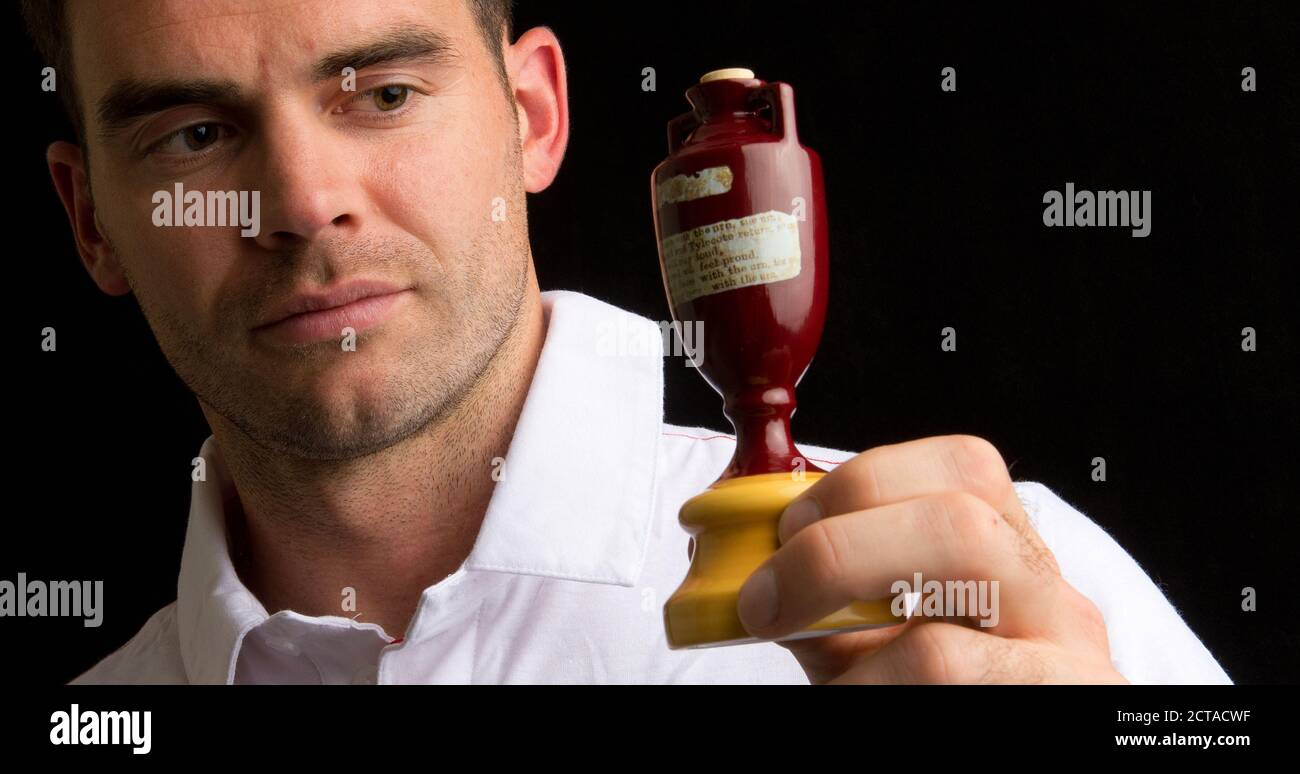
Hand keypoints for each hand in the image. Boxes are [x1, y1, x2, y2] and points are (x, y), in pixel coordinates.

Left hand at [736, 435, 1128, 683]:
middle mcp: (1051, 597)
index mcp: (1009, 553)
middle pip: (962, 519)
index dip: (863, 481)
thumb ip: (832, 595)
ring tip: (792, 638)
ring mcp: (1067, 657)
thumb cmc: (920, 700)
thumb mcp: (875, 643)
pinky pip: (944, 666)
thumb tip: (756, 565)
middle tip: (768, 596)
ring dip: (851, 602)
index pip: (963, 467)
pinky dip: (869, 679)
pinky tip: (852, 694)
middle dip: (841, 545)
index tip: (788, 527)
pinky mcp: (1062, 702)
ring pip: (962, 590)